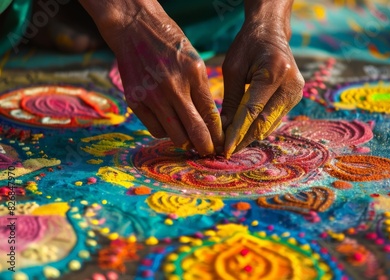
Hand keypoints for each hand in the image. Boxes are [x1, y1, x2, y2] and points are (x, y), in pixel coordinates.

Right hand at [80, 0, 223, 155]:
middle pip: (195, 132)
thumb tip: (210, 122)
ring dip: (185, 141)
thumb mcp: (194, 62)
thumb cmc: (170, 45)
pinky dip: (165, 132)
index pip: (211, 116)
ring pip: (175, 136)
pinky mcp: (136, 101)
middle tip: (208, 150)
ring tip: (189, 137)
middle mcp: (173, 87)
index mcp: (193, 75)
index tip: (221, 143)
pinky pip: (155, 130)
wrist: (134, 28)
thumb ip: (202, 91)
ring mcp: (152, 96)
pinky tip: (170, 123)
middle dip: (205, 146)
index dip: (218, 135)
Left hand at [221, 18, 303, 156]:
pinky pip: (275, 118)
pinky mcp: (296, 96)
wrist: (271, 31)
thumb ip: (231, 98)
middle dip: (244, 138)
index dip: (238, 132)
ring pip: (271, 123)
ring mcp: (297, 91)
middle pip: (265, 121)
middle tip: (227, 152)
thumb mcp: (233, 68)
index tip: (225, 148)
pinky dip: (260, 128)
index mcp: (274, 72)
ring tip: (233, 147)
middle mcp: (291, 84)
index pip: (253, 110)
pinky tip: (245, 135)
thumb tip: (225, 128)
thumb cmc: (248, 45)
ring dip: (252, 136)